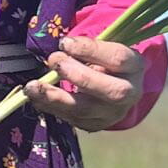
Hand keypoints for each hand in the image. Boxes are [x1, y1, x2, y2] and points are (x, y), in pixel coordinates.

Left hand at [24, 30, 144, 131]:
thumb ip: (87, 46)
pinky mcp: (95, 125)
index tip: (64, 43)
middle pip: (110, 90)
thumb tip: (62, 47)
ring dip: (55, 97)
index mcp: (135, 67)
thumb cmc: (104, 58)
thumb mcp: (103, 46)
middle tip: (53, 61)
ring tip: (32, 87)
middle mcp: (129, 93)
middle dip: (79, 76)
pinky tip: (36, 98)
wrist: (114, 84)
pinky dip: (51, 107)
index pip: (117, 59)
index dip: (90, 50)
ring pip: (86, 110)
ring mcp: (113, 113)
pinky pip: (72, 119)